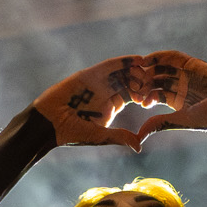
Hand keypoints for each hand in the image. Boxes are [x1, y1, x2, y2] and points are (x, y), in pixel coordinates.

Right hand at [31, 56, 169, 150]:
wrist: (50, 123)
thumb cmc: (73, 133)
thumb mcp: (100, 135)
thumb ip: (119, 137)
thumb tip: (139, 147)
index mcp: (111, 105)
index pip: (132, 95)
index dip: (144, 94)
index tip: (156, 97)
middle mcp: (106, 91)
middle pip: (129, 81)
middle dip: (143, 80)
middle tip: (156, 79)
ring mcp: (98, 82)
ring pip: (121, 71)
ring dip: (136, 68)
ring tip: (150, 66)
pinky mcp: (88, 75)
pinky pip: (108, 66)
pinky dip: (122, 61)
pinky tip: (135, 59)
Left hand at [132, 51, 206, 138]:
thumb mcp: (181, 120)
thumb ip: (160, 124)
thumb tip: (138, 135)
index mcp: (178, 102)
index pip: (155, 95)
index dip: (144, 96)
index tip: (134, 100)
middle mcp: (181, 86)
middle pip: (156, 80)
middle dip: (143, 82)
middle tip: (132, 84)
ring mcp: (186, 74)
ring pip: (162, 68)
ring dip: (148, 68)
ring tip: (136, 71)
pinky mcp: (192, 64)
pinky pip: (173, 57)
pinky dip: (160, 56)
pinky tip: (147, 59)